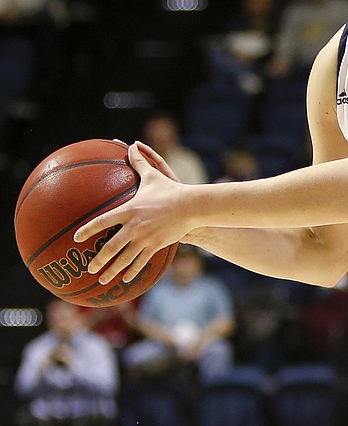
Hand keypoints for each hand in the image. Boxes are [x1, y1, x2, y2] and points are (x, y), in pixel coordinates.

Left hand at [74, 142, 196, 283]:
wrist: (191, 206)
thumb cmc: (171, 189)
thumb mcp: (154, 175)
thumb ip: (140, 162)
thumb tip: (132, 144)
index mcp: (129, 210)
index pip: (102, 221)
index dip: (88, 230)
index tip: (77, 238)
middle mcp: (135, 227)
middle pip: (112, 247)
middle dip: (99, 260)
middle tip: (89, 269)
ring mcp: (146, 238)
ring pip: (126, 259)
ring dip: (113, 271)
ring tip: (102, 280)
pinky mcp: (157, 246)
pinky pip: (142, 262)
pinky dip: (132, 271)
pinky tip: (126, 279)